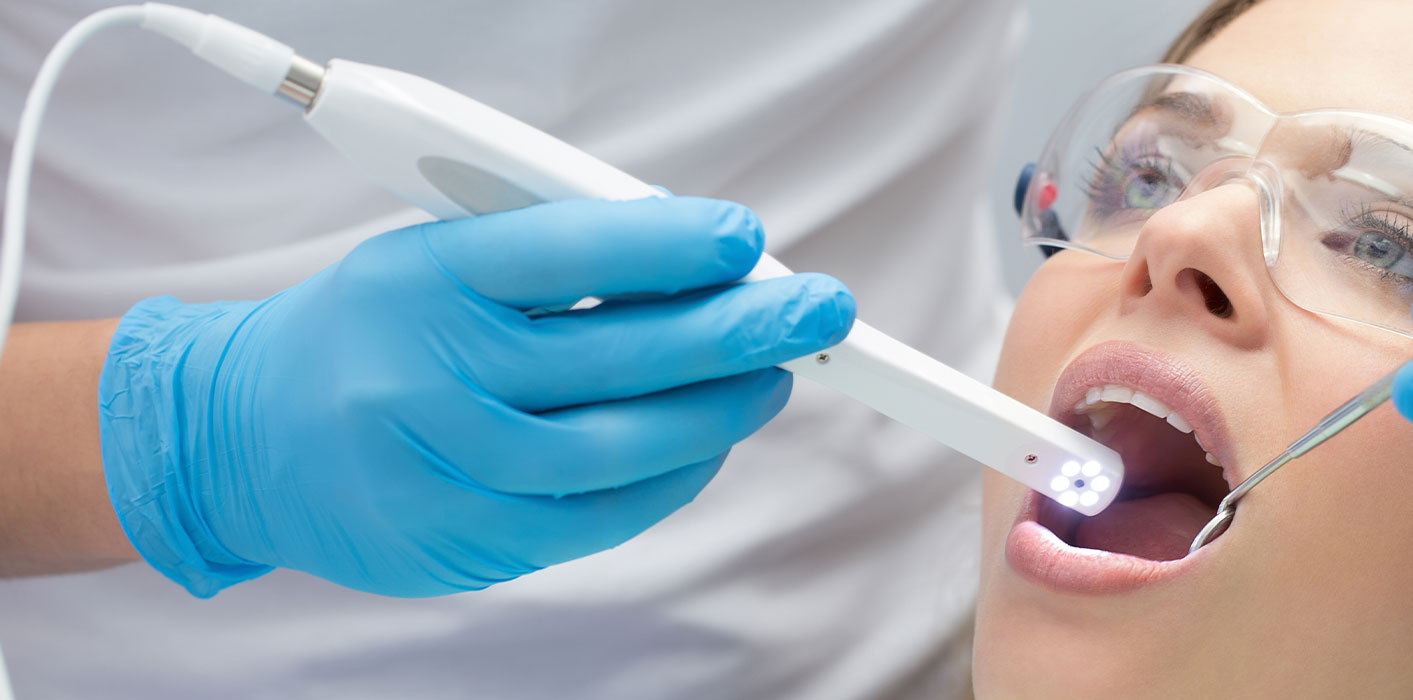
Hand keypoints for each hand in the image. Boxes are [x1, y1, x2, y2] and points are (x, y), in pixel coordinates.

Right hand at [98, 197, 854, 596]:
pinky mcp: (462, 539)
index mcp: (421, 278)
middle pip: (613, 353)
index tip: (744, 239)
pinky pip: (598, 515)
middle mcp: (427, 373)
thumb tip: (699, 264)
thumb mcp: (436, 258)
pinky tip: (709, 442)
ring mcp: (444, 467)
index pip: (562, 250)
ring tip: (773, 377)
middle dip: (736, 330)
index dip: (663, 245)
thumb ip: (553, 257)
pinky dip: (670, 478)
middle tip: (816, 311)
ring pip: (619, 446)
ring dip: (718, 411)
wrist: (243, 438)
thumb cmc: (371, 331)